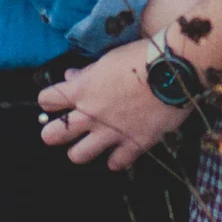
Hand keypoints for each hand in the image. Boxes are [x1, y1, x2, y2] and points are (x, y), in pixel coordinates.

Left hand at [35, 41, 193, 169]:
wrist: (174, 73)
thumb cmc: (141, 57)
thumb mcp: (109, 59)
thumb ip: (88, 73)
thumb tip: (70, 76)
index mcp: (82, 89)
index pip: (47, 100)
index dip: (49, 100)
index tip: (55, 101)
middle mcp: (90, 114)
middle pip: (53, 135)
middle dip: (53, 133)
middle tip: (64, 129)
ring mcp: (110, 133)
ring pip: (77, 156)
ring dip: (81, 150)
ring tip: (90, 144)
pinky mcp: (133, 145)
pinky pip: (115, 163)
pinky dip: (116, 159)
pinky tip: (120, 152)